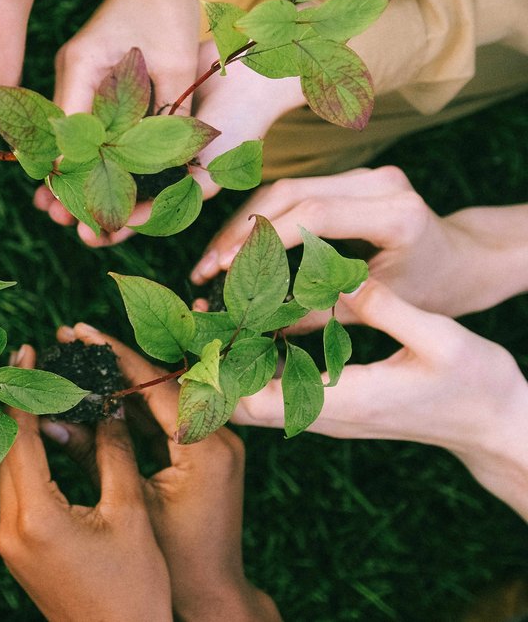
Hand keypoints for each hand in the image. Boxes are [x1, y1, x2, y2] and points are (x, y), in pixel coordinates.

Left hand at [0, 346, 172, 621]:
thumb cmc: (135, 588)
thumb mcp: (130, 513)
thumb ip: (114, 453)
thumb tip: (110, 403)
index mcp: (36, 515)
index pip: (19, 435)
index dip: (23, 389)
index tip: (28, 351)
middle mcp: (10, 526)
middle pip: (3, 447)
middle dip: (14, 401)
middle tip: (27, 361)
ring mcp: (8, 540)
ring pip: (5, 467)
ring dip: (17, 428)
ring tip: (33, 388)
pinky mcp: (15, 549)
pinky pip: (12, 489)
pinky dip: (24, 456)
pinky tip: (38, 434)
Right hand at [34, 0, 204, 233]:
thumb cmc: (170, 8)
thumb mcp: (176, 67)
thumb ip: (169, 116)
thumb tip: (172, 167)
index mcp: (82, 66)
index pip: (67, 130)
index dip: (68, 172)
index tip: (69, 206)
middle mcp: (70, 71)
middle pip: (58, 136)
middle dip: (59, 178)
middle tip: (58, 217)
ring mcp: (75, 72)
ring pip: (66, 131)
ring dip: (68, 166)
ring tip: (60, 206)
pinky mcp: (87, 75)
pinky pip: (81, 118)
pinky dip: (82, 146)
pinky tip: (82, 174)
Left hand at [38, 41, 304, 246]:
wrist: (251, 74)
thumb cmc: (241, 126)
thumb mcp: (209, 171)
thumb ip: (171, 200)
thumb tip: (127, 223)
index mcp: (169, 192)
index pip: (131, 218)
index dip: (105, 228)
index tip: (82, 232)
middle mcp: (151, 171)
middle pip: (106, 196)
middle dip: (77, 206)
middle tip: (51, 213)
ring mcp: (140, 143)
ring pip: (96, 168)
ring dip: (71, 179)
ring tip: (43, 191)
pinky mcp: (132, 115)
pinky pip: (98, 133)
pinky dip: (77, 143)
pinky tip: (57, 148)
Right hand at [43, 325, 279, 621]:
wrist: (215, 596)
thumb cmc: (176, 562)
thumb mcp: (129, 502)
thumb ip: (92, 456)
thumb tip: (48, 422)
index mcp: (206, 446)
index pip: (156, 385)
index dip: (114, 356)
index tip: (79, 332)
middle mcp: (219, 436)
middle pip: (161, 381)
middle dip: (115, 358)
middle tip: (73, 334)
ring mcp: (217, 443)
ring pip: (164, 396)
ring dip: (123, 378)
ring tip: (80, 356)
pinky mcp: (208, 454)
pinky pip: (169, 417)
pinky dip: (135, 406)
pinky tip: (101, 392)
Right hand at [190, 166, 527, 325]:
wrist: (466, 260)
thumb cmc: (430, 291)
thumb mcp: (377, 307)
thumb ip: (319, 313)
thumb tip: (257, 328)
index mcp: (395, 214)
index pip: (312, 213)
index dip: (262, 238)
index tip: (224, 269)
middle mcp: (381, 183)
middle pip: (290, 192)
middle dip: (241, 231)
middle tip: (205, 268)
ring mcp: (366, 174)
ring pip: (284, 188)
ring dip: (243, 224)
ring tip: (212, 261)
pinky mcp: (352, 176)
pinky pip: (294, 191)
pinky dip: (260, 218)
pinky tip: (235, 247)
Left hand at [233, 280, 527, 518]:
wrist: (497, 426)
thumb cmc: (478, 384)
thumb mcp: (441, 340)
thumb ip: (389, 310)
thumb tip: (341, 276)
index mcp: (346, 401)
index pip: (257, 399)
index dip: (223, 365)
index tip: (209, 319)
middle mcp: (327, 415)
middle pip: (243, 404)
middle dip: (215, 361)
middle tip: (204, 308)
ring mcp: (329, 414)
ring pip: (257, 400)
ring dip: (234, 360)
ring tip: (219, 310)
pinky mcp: (335, 407)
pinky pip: (280, 392)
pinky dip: (259, 362)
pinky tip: (257, 323)